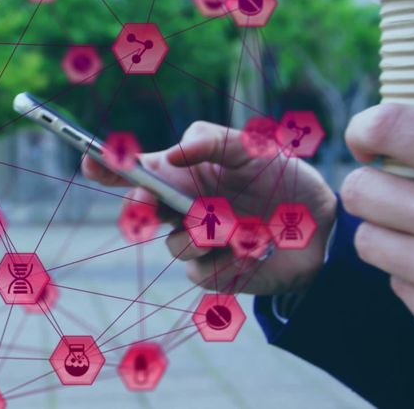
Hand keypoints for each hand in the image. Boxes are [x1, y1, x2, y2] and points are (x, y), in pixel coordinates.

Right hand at [82, 120, 336, 295]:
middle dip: (141, 205)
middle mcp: (181, 208)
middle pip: (139, 211)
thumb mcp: (255, 148)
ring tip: (238, 225)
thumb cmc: (285, 181)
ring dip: (204, 232)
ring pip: (173, 243)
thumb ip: (213, 140)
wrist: (322, 228)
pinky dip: (229, 256)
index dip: (106, 166)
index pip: (135, 170)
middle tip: (150, 200)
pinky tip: (253, 247)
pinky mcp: (211, 273)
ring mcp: (194, 243)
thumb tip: (171, 153)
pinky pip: (200, 269)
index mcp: (183, 174)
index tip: (90, 159)